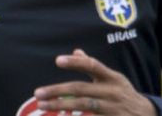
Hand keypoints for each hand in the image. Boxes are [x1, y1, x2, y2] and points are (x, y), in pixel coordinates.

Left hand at [34, 49, 156, 115]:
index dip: (76, 62)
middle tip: (38, 93)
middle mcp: (113, 92)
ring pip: (83, 105)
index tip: (57, 60)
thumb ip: (94, 66)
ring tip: (43, 105)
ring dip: (60, 105)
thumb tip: (76, 52)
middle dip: (58, 90)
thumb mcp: (114, 78)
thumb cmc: (124, 94)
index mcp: (113, 78)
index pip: (93, 66)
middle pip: (82, 89)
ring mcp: (114, 109)